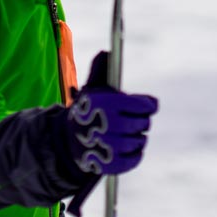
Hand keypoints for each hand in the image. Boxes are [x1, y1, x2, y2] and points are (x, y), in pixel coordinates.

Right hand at [64, 52, 157, 176]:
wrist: (68, 141)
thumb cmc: (86, 111)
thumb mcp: (91, 90)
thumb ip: (100, 71)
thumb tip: (106, 53)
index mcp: (107, 102)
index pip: (143, 105)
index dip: (149, 105)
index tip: (148, 105)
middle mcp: (109, 123)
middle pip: (144, 123)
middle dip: (141, 121)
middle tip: (133, 120)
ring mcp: (110, 146)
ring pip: (141, 140)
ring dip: (137, 137)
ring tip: (126, 133)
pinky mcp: (112, 164)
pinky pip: (136, 158)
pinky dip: (136, 153)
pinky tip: (127, 147)